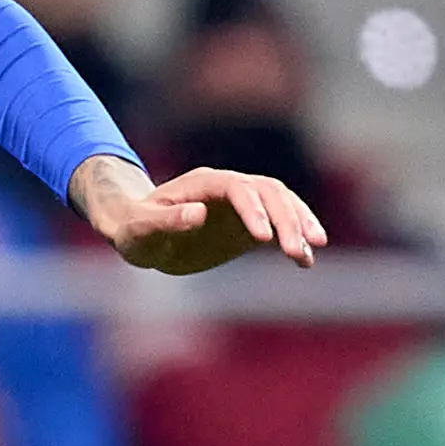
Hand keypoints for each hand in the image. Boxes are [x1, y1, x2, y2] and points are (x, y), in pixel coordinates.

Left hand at [71, 156, 327, 275]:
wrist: (142, 234)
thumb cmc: (133, 230)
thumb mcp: (140, 230)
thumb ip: (165, 221)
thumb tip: (197, 213)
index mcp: (202, 183)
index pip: (237, 188)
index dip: (253, 209)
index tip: (263, 238)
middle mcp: (228, 188)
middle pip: (268, 193)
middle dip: (286, 218)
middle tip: (298, 250)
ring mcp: (242, 205)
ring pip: (281, 204)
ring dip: (299, 225)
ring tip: (311, 252)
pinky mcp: (248, 225)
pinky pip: (278, 227)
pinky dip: (294, 240)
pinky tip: (306, 262)